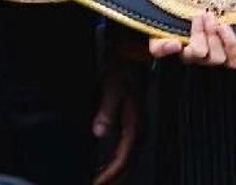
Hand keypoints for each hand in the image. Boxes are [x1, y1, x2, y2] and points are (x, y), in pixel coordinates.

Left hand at [91, 65, 141, 184]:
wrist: (131, 63)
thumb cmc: (122, 75)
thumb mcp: (111, 90)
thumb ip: (106, 112)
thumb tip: (99, 132)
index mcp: (134, 126)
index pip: (122, 160)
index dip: (109, 175)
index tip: (96, 183)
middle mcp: (138, 132)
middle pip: (126, 166)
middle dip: (112, 179)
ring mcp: (137, 131)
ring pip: (127, 162)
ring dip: (113, 174)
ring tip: (98, 180)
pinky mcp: (132, 128)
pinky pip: (125, 153)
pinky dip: (115, 164)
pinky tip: (104, 166)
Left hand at [147, 12, 235, 68]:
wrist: (173, 10)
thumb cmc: (207, 18)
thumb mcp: (228, 25)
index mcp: (219, 54)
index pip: (233, 60)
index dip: (231, 45)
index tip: (225, 25)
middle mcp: (202, 58)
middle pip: (215, 57)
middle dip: (214, 35)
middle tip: (210, 16)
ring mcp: (182, 54)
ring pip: (197, 54)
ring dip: (198, 34)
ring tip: (198, 16)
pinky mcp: (160, 48)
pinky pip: (161, 52)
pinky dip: (167, 47)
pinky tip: (173, 42)